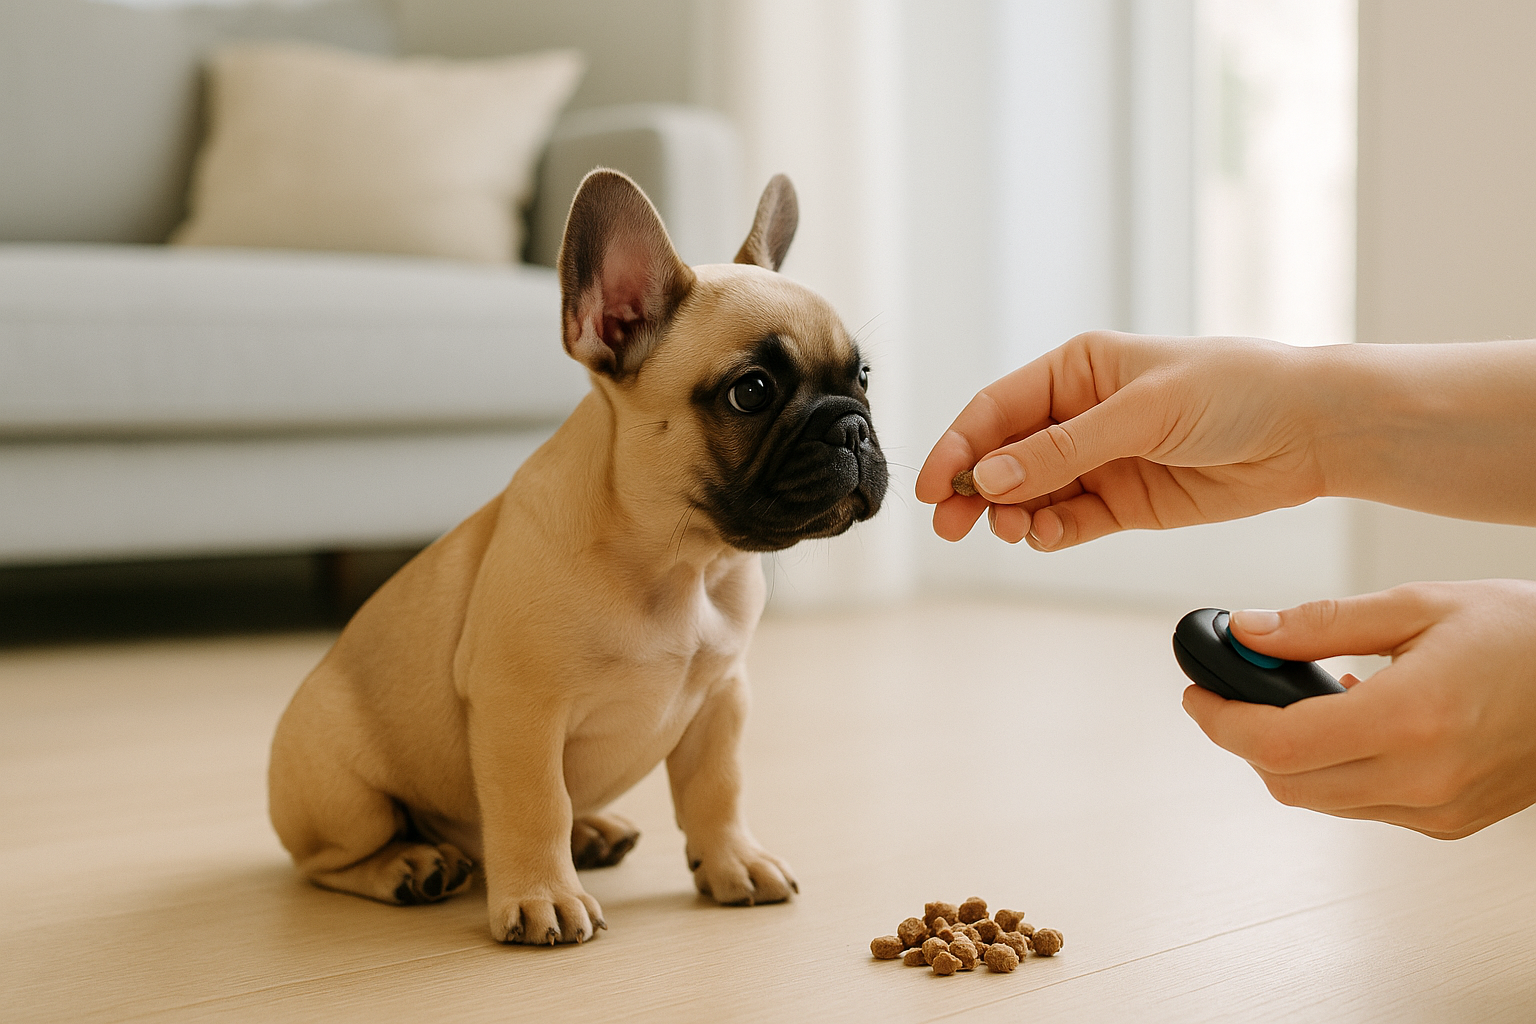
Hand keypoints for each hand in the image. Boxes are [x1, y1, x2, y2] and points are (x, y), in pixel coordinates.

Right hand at [915, 331, 1333, 546]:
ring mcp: (1100, 460)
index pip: (996, 409)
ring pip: (1031, 495)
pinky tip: (1046, 536)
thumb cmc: (1235, 390)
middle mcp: (1079, 414)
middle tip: (951, 526)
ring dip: (1012, 515)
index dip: (958, 446)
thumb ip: (1063, 449)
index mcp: (1076, 370)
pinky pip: (1069, 522)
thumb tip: (990, 477)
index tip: (933, 488)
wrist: (1310, 431)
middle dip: (974, 490)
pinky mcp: (1125, 503)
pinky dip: (1050, 533)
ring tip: (1013, 530)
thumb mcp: (1142, 411)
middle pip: (1004, 457)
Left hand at [1183, 580, 1535, 838]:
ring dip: (1289, 757)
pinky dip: (1335, 770)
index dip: (1222, 721)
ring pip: (1321, 800)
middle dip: (1245, 739)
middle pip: (1288, 783)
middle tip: (1232, 694)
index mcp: (1413, 720)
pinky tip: (1350, 721)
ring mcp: (1440, 809)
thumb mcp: (1417, 605)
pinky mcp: (1450, 822)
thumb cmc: (1524, 634)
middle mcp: (1425, 778)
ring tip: (1297, 700)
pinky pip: (1363, 806)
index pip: (1279, 744)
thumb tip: (1247, 630)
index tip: (1199, 695)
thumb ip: (1321, 622)